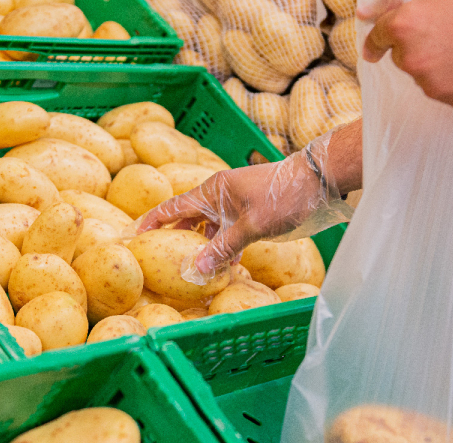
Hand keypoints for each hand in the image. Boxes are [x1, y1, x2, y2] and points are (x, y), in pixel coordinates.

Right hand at [134, 131, 352, 274]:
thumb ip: (223, 248)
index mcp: (213, 190)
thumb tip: (195, 270)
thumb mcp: (252, 226)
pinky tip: (224, 265)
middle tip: (157, 258)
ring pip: (209, 228)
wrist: (319, 182)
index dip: (152, 221)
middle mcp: (220, 196)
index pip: (174, 206)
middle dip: (174, 238)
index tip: (134, 235)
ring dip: (201, 246)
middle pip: (188, 218)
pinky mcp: (251, 214)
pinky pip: (228, 232)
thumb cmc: (284, 196)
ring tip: (190, 269)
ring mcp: (236, 205)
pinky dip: (222, 247)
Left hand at [359, 0, 452, 110]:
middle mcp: (414, 59)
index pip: (378, 38)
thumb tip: (365, 11)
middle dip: (420, 46)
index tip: (378, 46)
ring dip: (441, 66)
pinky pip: (450, 93)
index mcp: (404, 25)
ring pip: (427, 78)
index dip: (380, 39)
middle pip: (404, 58)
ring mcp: (436, 85)